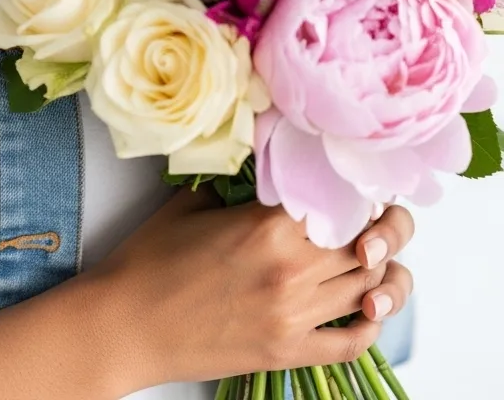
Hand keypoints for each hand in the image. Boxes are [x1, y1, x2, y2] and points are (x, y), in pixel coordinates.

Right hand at [86, 182, 414, 391]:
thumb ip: (239, 180)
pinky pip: (351, 344)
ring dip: (380, 271)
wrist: (125, 325)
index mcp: (268, 225)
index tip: (360, 183)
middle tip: (380, 214)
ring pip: (367, 289)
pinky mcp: (286, 353)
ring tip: (374, 254)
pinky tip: (367, 308)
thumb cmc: (150, 261)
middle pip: (367, 243)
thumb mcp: (194, 202)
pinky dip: (369, 325)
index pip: (343, 200)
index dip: (360, 190)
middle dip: (383, 226)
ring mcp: (292, 316)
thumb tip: (266, 155)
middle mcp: (291, 270)